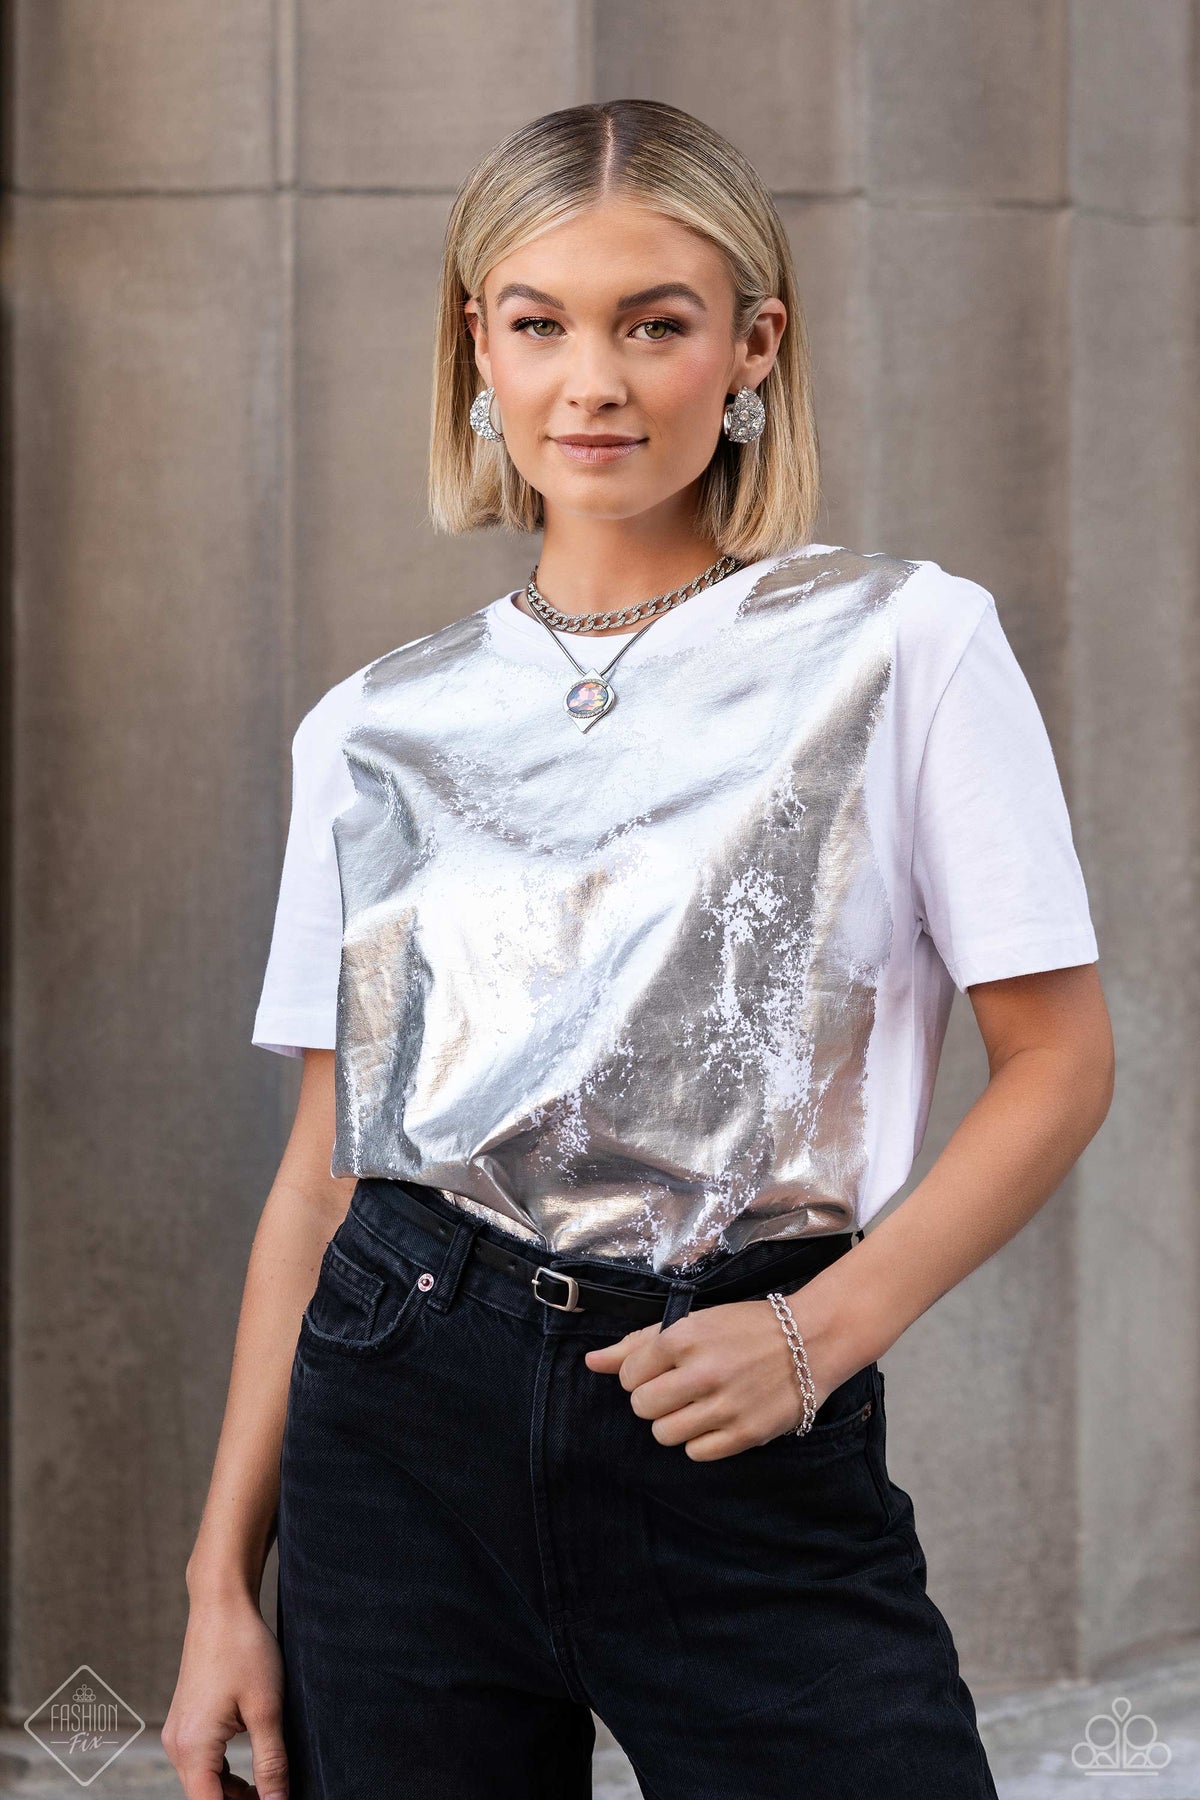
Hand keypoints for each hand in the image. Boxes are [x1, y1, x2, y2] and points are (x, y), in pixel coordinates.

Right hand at [161, 1589, 288, 1798]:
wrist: (221, 1605)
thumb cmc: (244, 1649)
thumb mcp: (266, 1708)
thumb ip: (271, 1762)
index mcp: (193, 1748)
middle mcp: (177, 1745)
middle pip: (207, 1798)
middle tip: (278, 1796)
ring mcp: (178, 1733)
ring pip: (205, 1782)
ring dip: (234, 1792)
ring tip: (272, 1786)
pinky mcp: (186, 1721)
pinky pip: (204, 1761)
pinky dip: (226, 1772)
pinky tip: (255, 1765)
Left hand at [582, 1292, 848, 1461]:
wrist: (812, 1339)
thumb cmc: (746, 1327)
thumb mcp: (692, 1322)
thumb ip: (637, 1343)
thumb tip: (591, 1363)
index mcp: (685, 1337)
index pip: (629, 1375)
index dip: (640, 1375)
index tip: (662, 1369)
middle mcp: (702, 1372)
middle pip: (642, 1407)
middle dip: (653, 1400)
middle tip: (678, 1389)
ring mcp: (725, 1405)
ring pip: (664, 1434)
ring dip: (673, 1422)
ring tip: (695, 1405)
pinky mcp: (745, 1434)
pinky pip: (696, 1452)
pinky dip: (699, 1440)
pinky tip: (715, 1419)